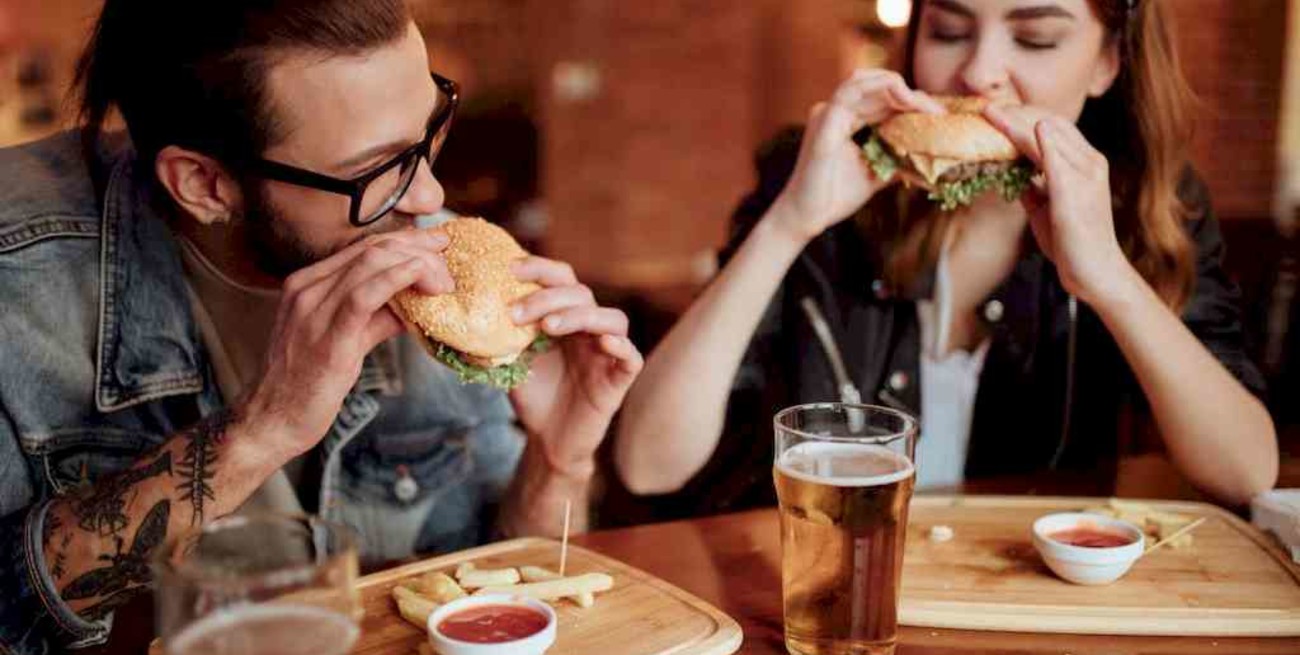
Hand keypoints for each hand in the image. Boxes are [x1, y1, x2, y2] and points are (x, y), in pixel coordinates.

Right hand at [244, 229, 453, 461]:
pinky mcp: (327, 336)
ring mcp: (313, 310)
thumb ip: (376, 318)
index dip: (404, 241)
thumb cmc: (308, 384)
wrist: (272, 420)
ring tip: (444, 281)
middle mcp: (306, 289)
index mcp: (307, 284)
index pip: (362, 247)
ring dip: (417, 265)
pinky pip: (365, 295)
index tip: (435, 245)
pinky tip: (424, 281)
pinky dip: (399, 280)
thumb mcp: (344, 340)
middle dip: (417, 247)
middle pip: (372, 249)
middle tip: (448, 258)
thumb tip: (413, 306)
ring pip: (372, 263)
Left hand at [508, 257, 642, 476]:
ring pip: (612, 319)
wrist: (548, 438)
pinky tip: (603, 343)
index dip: (540, 268)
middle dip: (548, 298)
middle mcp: (589, 329)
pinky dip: (620, 345)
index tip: (510, 269)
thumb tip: (463, 317)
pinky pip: (630, 357)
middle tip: (516, 314)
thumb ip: (500, 336)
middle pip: (582, 295)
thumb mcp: (510, 359)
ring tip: (550, 327)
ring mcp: (607, 352)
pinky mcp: (620, 379)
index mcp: (565, 317)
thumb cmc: (534, 395)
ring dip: (581, 316)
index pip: (561, 280)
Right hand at [767, 69, 943, 243]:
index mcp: (844, 120)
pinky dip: (878, 89)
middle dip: (909, 94)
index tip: (938, 117)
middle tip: (937, 112)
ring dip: (897, 87)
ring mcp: (827, 113)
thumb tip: (928, 158)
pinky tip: (903, 98)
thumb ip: (896, 158)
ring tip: (923, 105)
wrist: (808, 217)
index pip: (880, 99)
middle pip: (875, 87)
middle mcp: (834, 111)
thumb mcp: (876, 173)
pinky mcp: (824, 121)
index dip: (910, 102)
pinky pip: (850, 92)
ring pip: (863, 81)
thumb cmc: (835, 196)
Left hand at [984, 104, 1138, 306]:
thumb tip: (1012, 175)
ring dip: (1015, 120)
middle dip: (1017, 113)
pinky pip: (1049, 154)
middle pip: (1051, 123)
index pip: (1055, 128)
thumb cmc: (1072, 242)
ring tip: (989, 112)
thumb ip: (1033, 186)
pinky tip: (1009, 127)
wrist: (1095, 272)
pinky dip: (1028, 138)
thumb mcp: (1046, 208)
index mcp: (1085, 164)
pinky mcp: (1073, 188)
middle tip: (987, 108)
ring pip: (1046, 133)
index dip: (1024, 117)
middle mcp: (1090, 162)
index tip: (998, 113)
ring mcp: (1084, 173)